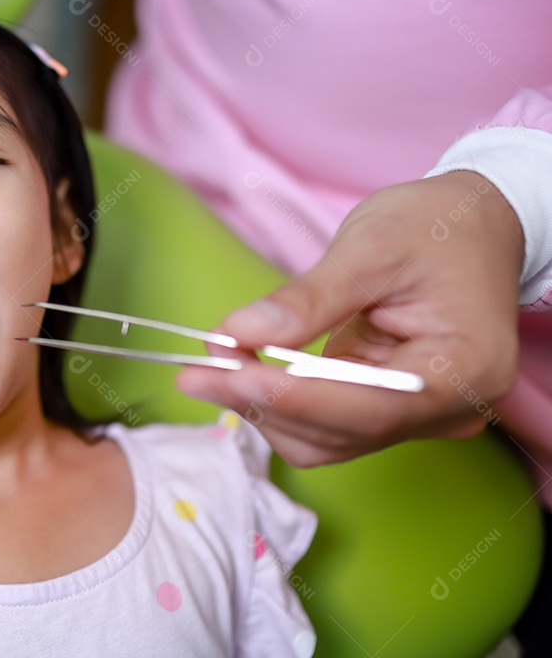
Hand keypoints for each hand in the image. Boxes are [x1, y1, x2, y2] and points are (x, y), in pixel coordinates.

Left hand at [177, 170, 522, 465]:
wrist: (471, 226)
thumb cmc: (433, 228)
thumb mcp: (370, 248)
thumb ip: (308, 299)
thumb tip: (240, 333)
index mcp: (463, 369)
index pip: (366, 407)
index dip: (289, 397)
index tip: (224, 376)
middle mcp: (445, 409)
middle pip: (338, 432)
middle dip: (261, 402)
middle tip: (195, 371)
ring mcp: (417, 415)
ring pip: (324, 439)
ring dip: (261, 407)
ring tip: (209, 366)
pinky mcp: (387, 408)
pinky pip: (324, 422)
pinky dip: (278, 401)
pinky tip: (240, 371)